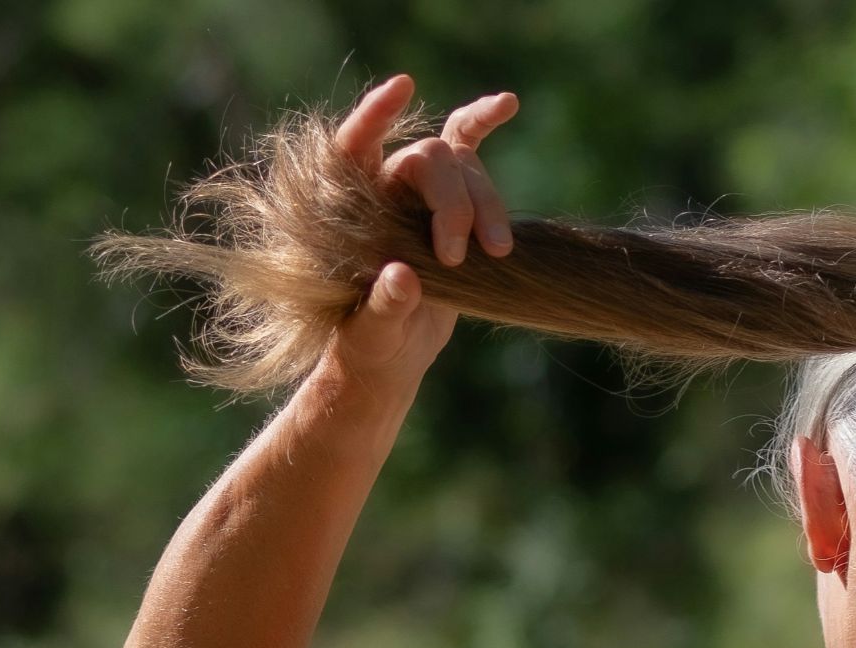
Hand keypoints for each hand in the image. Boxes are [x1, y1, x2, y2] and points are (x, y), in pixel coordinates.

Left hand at [319, 75, 519, 392]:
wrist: (395, 352)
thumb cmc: (369, 342)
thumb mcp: (370, 334)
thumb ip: (382, 306)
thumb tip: (402, 276)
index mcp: (346, 209)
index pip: (351, 147)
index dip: (374, 116)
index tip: (402, 88)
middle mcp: (383, 188)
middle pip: (427, 161)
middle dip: (452, 203)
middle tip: (458, 256)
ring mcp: (419, 191)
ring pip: (463, 168)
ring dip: (486, 204)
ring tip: (498, 253)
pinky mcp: (453, 200)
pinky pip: (467, 148)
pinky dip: (484, 124)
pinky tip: (508, 103)